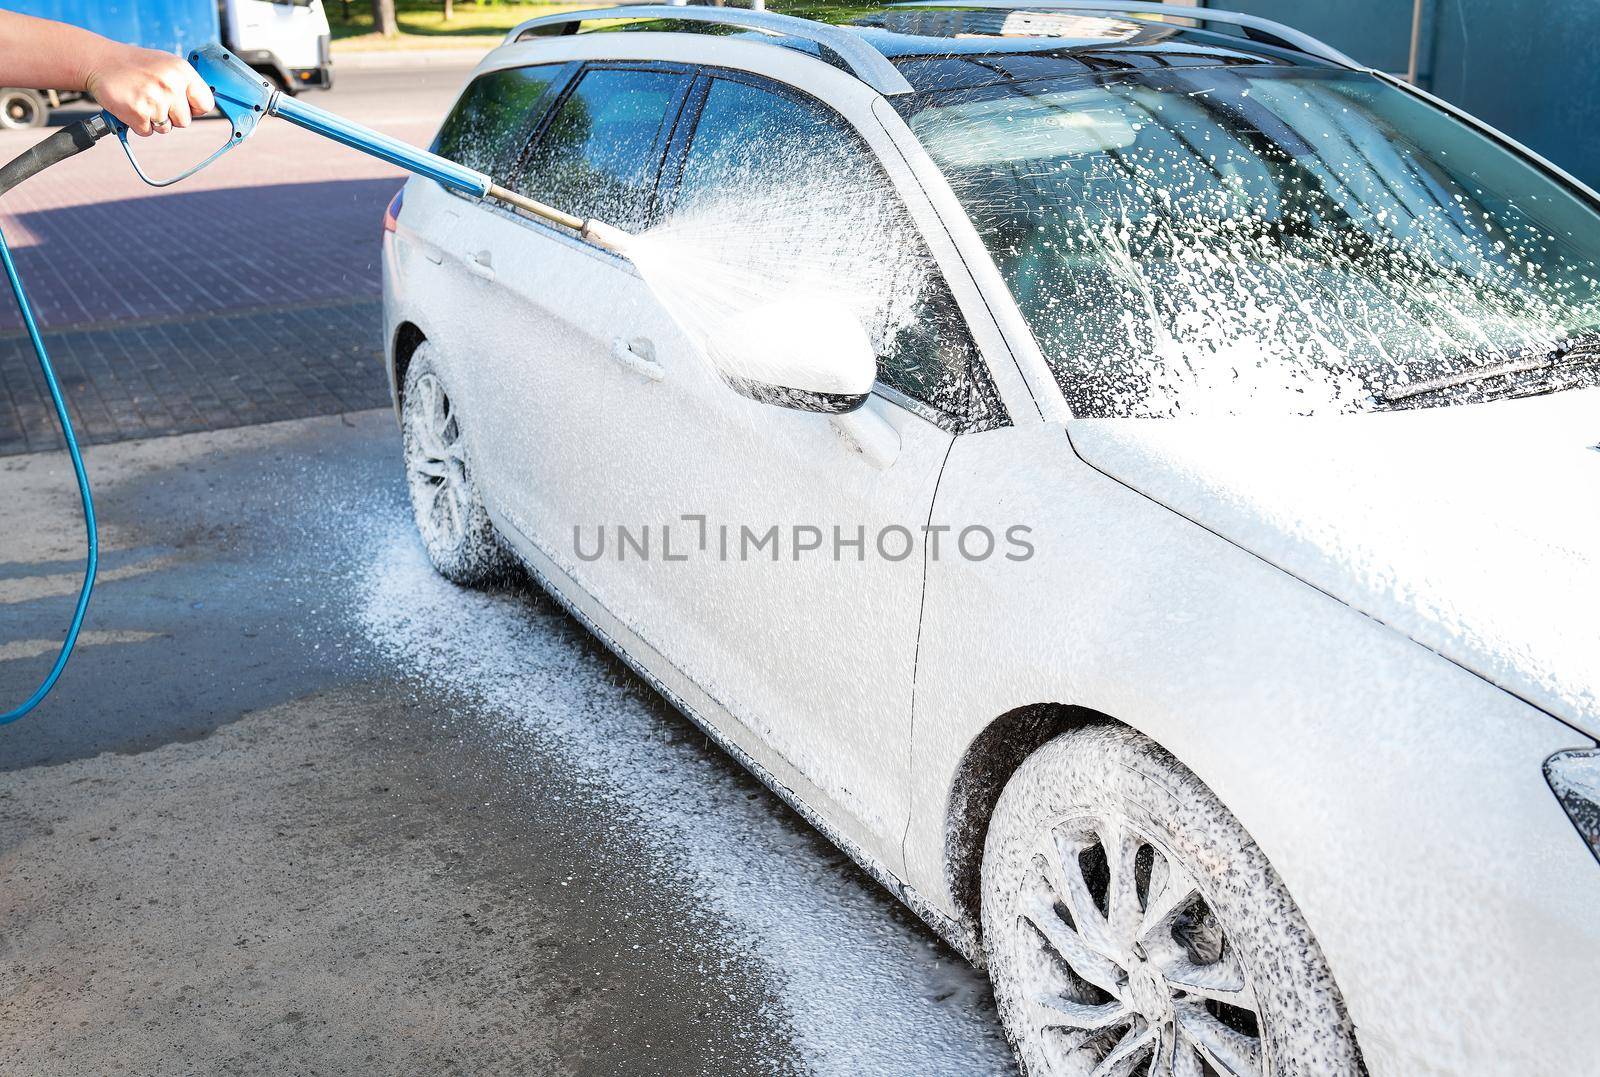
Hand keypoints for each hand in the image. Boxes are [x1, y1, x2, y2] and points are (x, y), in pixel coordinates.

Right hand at [83, 45, 213, 136]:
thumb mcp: (167, 65)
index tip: (184, 105)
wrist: (100, 61)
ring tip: (141, 99)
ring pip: (166, 129)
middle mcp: (171, 85)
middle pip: (186, 121)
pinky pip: (147, 132)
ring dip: (154, 120)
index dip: (195, 108)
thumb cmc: (136, 66)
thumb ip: (187, 84)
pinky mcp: (137, 113)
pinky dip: (138, 123)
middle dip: (171, 115)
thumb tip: (205, 106)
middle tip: (154, 98)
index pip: (206, 104)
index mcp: (182, 71)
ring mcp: (154, 100)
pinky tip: (131, 105)